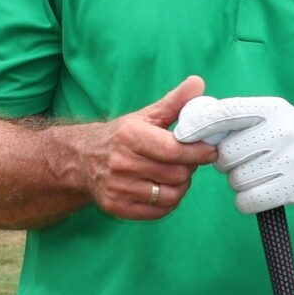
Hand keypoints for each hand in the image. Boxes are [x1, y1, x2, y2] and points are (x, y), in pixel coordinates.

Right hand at [70, 76, 218, 220]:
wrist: (82, 159)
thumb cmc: (121, 136)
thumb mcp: (146, 116)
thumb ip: (175, 102)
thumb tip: (198, 83)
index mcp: (130, 135)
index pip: (173, 150)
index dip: (198, 152)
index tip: (210, 150)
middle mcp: (121, 162)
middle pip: (176, 174)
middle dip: (189, 168)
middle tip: (188, 161)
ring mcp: (117, 187)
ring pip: (170, 195)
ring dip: (181, 186)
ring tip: (176, 174)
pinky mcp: (117, 207)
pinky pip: (159, 211)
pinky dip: (168, 202)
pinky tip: (164, 188)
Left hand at [173, 95, 293, 214]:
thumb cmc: (286, 136)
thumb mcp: (266, 116)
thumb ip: (231, 116)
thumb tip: (188, 121)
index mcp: (271, 109)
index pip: (225, 113)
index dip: (199, 124)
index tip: (180, 136)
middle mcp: (282, 130)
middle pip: (226, 153)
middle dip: (226, 161)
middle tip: (241, 161)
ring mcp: (291, 159)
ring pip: (236, 179)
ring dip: (239, 181)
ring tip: (257, 174)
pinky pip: (249, 200)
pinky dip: (247, 201)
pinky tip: (257, 193)